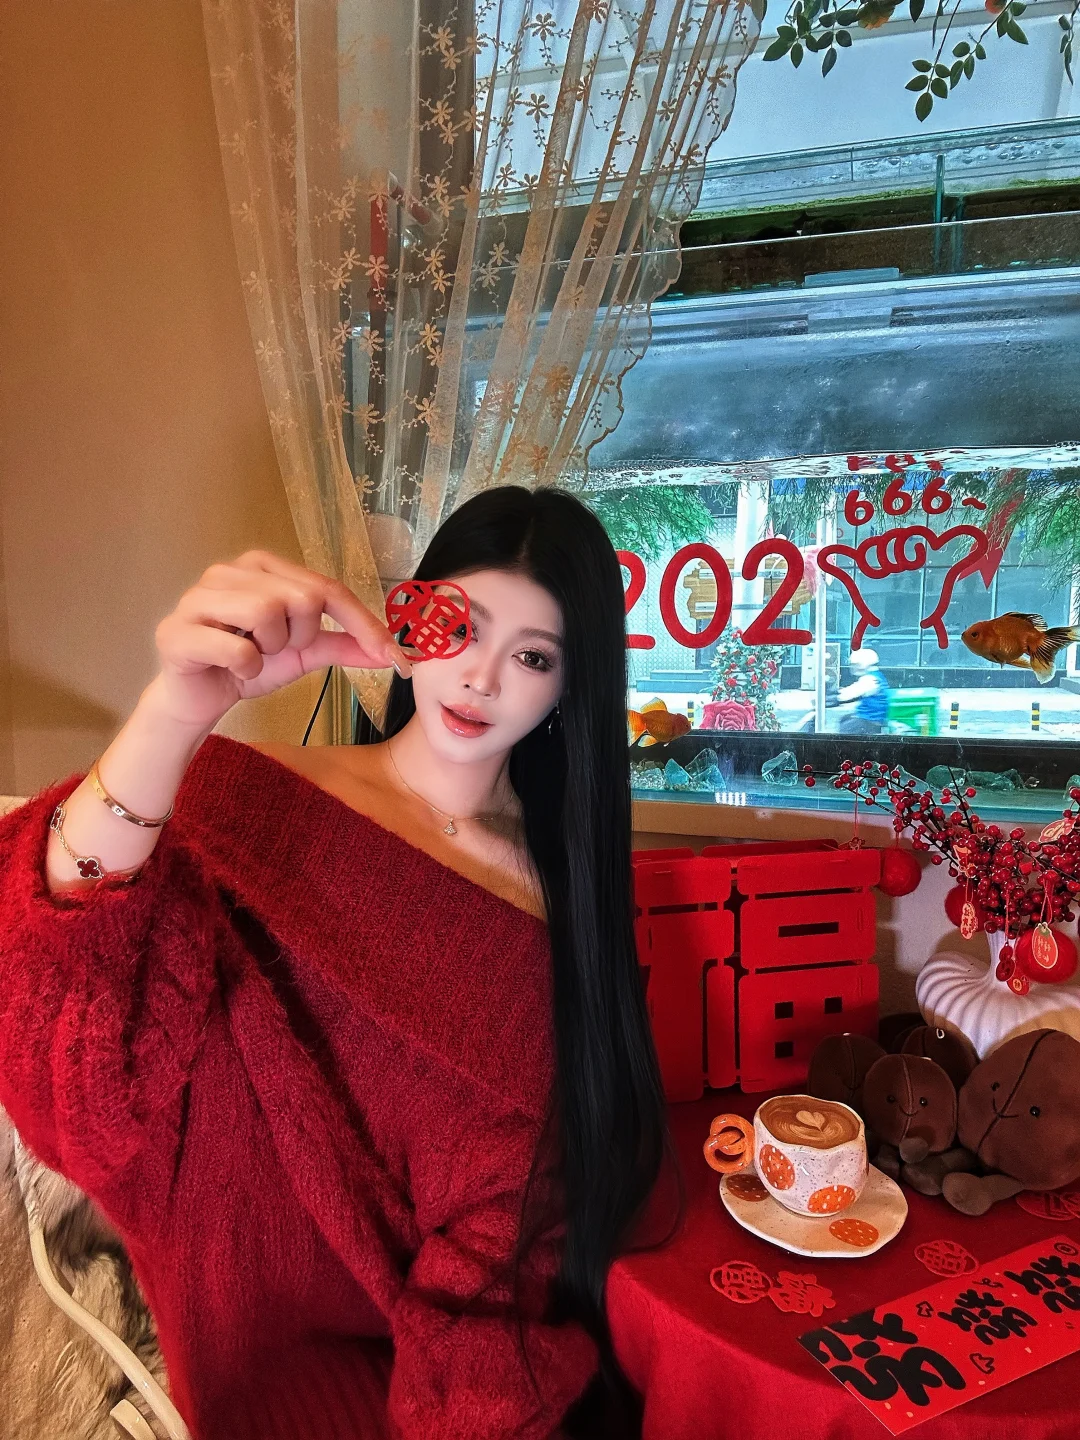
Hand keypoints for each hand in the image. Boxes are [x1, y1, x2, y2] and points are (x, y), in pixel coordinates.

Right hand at [151, 550, 411, 730]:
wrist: (197, 698)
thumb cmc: (248, 665)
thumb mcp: (304, 653)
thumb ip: (344, 645)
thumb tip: (393, 653)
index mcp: (262, 567)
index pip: (326, 588)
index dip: (363, 623)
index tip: (394, 658)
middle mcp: (229, 570)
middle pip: (300, 597)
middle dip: (299, 636)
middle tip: (276, 649)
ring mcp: (198, 597)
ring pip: (266, 614)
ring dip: (270, 650)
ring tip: (253, 656)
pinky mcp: (177, 632)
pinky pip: (238, 650)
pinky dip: (246, 670)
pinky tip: (232, 669)